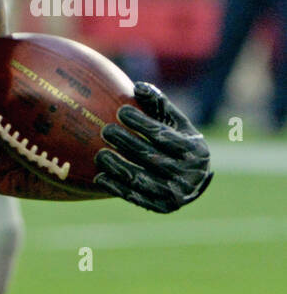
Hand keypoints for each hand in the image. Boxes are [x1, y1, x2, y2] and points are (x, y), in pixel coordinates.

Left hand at [94, 83, 211, 212]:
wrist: (193, 181)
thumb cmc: (179, 143)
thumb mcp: (178, 124)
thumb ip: (160, 105)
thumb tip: (138, 86)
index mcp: (195, 151)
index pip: (164, 136)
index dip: (142, 123)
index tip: (121, 111)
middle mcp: (188, 174)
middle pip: (151, 157)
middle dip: (126, 143)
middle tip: (105, 130)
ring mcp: (176, 193)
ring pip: (142, 179)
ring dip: (118, 167)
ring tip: (99, 154)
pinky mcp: (163, 207)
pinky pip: (136, 197)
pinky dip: (116, 187)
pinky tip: (99, 176)